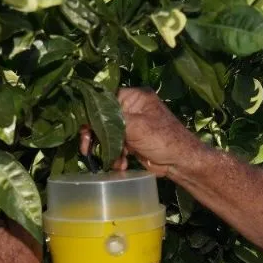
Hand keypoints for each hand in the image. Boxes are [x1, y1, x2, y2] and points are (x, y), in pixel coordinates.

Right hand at [79, 88, 203, 176]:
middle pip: (104, 117)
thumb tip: (87, 115)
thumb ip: (111, 120)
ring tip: (107, 160)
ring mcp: (133, 124)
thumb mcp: (135, 126)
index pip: (105, 98)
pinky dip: (116, 155)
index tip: (82, 126)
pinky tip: (120, 165)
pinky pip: (117, 145)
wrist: (181, 162)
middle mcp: (133, 108)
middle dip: (97, 135)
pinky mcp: (133, 141)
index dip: (92, 111)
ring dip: (107, 148)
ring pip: (109, 134)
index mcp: (135, 97)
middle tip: (87, 148)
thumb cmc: (162, 138)